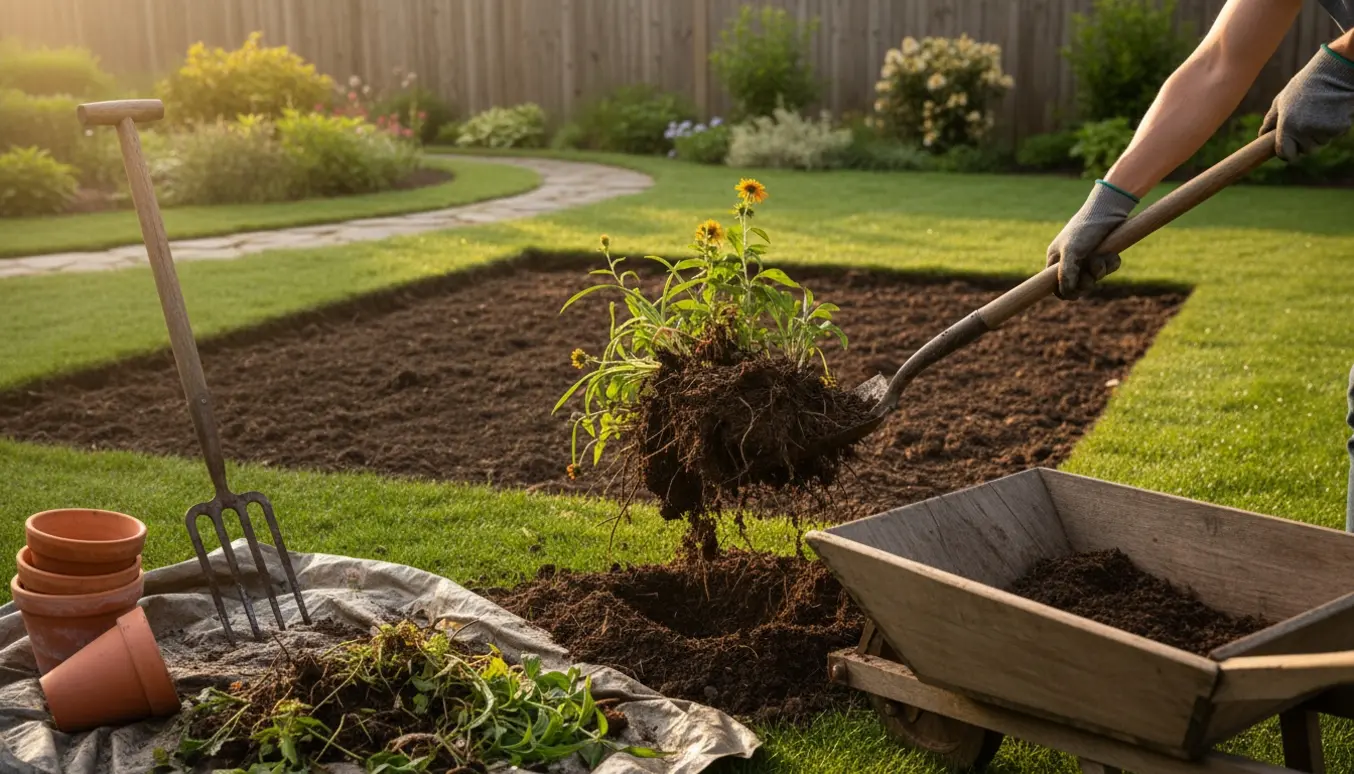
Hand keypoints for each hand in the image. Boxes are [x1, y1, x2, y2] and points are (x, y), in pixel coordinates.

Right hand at [1045, 181, 1136, 299]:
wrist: (1107, 210)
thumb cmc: (1084, 229)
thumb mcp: (1071, 251)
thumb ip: (1066, 274)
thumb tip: (1066, 293)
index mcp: (1056, 260)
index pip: (1055, 285)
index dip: (1065, 292)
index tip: (1074, 294)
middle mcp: (1071, 261)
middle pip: (1077, 286)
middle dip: (1086, 280)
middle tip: (1091, 271)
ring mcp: (1088, 259)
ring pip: (1095, 278)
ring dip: (1100, 270)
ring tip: (1101, 256)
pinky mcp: (1103, 255)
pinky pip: (1108, 269)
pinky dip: (1111, 264)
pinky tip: (1112, 253)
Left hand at [1261, 44, 1353, 161]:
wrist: (1334, 73)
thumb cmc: (1305, 85)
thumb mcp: (1282, 100)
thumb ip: (1271, 119)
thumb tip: (1261, 135)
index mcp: (1287, 125)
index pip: (1285, 154)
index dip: (1287, 153)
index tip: (1289, 149)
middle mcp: (1303, 131)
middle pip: (1305, 150)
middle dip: (1306, 142)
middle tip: (1308, 122)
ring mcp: (1322, 131)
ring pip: (1321, 143)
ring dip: (1320, 134)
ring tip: (1320, 112)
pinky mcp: (1339, 128)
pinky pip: (1334, 135)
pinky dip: (1333, 127)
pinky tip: (1332, 111)